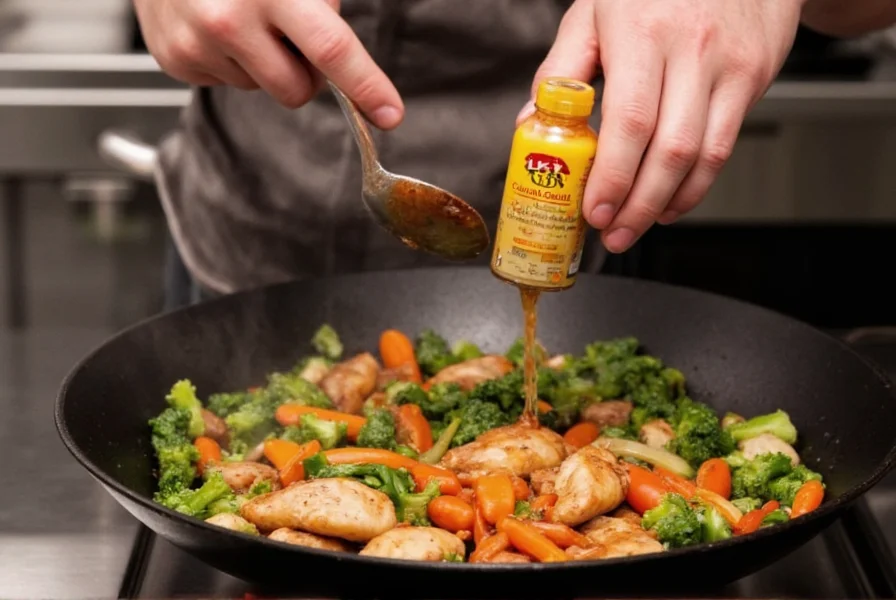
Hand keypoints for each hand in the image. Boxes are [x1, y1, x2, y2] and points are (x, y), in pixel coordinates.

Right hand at [133, 0, 403, 128]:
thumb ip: (326, 4)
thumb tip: (351, 65)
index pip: (331, 49)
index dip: (366, 85)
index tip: (391, 113)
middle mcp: (229, 20)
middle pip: (298, 90)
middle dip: (307, 73)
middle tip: (291, 33)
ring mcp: (196, 44)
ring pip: (262, 89)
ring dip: (264, 63)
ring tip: (244, 16)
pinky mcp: (174, 60)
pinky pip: (227, 84)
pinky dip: (232, 61)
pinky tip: (216, 24)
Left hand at [524, 0, 803, 251]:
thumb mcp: (595, 10)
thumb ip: (561, 68)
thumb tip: (531, 123)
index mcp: (642, 33)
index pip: (630, 121)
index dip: (612, 177)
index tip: (593, 210)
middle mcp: (692, 50)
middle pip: (669, 150)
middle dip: (637, 206)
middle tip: (612, 234)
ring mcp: (729, 66)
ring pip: (702, 157)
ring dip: (666, 204)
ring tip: (637, 226)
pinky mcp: (753, 78)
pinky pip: (725, 147)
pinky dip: (696, 185)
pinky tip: (671, 201)